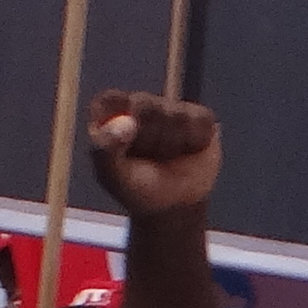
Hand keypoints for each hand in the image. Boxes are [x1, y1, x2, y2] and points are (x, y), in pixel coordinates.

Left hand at [85, 90, 221, 220]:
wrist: (174, 207)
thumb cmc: (137, 188)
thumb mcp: (114, 176)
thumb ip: (107, 150)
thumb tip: (125, 123)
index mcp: (109, 114)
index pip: (110, 100)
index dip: (120, 122)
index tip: (126, 143)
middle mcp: (139, 105)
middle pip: (144, 104)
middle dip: (148, 138)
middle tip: (148, 158)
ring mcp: (170, 107)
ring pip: (175, 114)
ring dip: (173, 144)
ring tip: (167, 157)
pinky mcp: (199, 116)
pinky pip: (200, 120)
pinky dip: (195, 141)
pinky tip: (188, 151)